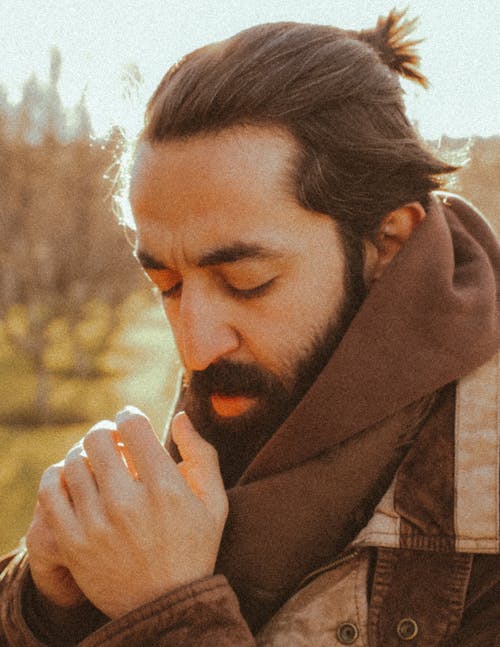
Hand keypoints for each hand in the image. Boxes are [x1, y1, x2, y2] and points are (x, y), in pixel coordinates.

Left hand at [36, 407, 227, 618]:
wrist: (166, 606)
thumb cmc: (195, 547)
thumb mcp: (214, 502)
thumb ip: (202, 454)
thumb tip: (180, 417)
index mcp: (165, 488)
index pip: (132, 426)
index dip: (130, 415)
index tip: (132, 423)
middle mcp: (128, 503)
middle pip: (97, 438)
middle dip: (106, 432)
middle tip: (113, 442)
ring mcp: (96, 524)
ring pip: (72, 462)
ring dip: (84, 455)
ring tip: (95, 465)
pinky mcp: (73, 543)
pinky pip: (50, 492)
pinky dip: (57, 478)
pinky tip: (74, 483)